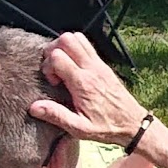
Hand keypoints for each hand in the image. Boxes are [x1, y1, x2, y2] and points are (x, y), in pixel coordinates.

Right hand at [29, 33, 151, 146]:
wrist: (132, 124)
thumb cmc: (106, 128)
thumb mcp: (79, 129)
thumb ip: (57, 116)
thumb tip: (34, 107)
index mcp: (83, 84)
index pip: (58, 56)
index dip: (48, 66)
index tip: (52, 82)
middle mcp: (92, 69)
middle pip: (67, 39)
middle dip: (53, 50)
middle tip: (53, 69)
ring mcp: (99, 64)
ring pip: (78, 37)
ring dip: (64, 47)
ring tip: (62, 66)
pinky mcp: (104, 65)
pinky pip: (87, 45)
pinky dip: (75, 48)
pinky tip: (73, 67)